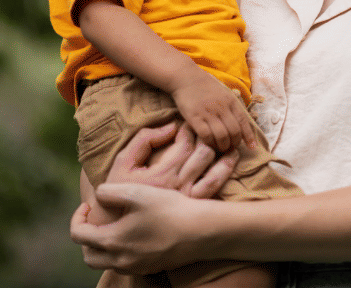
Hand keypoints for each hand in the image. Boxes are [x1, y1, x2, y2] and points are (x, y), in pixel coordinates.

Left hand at [71, 182, 207, 273]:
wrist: (202, 231)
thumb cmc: (170, 209)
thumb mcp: (137, 192)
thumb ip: (110, 191)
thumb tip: (97, 194)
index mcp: (112, 241)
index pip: (78, 235)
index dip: (77, 217)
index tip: (89, 206)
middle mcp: (121, 260)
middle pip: (88, 256)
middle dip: (87, 237)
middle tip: (98, 220)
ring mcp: (136, 267)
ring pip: (107, 263)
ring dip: (104, 246)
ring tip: (116, 227)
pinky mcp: (151, 268)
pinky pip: (126, 264)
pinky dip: (122, 252)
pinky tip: (136, 235)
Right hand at [109, 122, 237, 197]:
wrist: (119, 226)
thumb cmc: (119, 192)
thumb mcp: (123, 162)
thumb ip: (144, 140)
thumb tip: (171, 126)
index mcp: (163, 175)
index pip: (185, 143)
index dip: (189, 129)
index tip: (187, 123)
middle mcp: (180, 187)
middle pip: (205, 153)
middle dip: (207, 136)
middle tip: (207, 128)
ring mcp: (190, 199)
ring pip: (217, 172)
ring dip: (225, 154)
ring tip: (228, 142)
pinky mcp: (196, 208)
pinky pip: (217, 188)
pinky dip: (226, 172)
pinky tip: (231, 160)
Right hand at [169, 70, 255, 152]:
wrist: (186, 78)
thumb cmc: (205, 87)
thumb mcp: (224, 93)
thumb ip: (232, 106)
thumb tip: (240, 123)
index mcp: (231, 101)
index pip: (244, 121)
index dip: (249, 136)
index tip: (252, 147)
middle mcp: (222, 107)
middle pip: (234, 131)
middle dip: (234, 143)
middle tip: (231, 148)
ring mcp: (208, 112)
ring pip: (222, 135)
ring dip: (223, 146)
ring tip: (221, 148)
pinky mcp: (194, 117)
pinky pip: (206, 135)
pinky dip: (209, 143)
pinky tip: (208, 144)